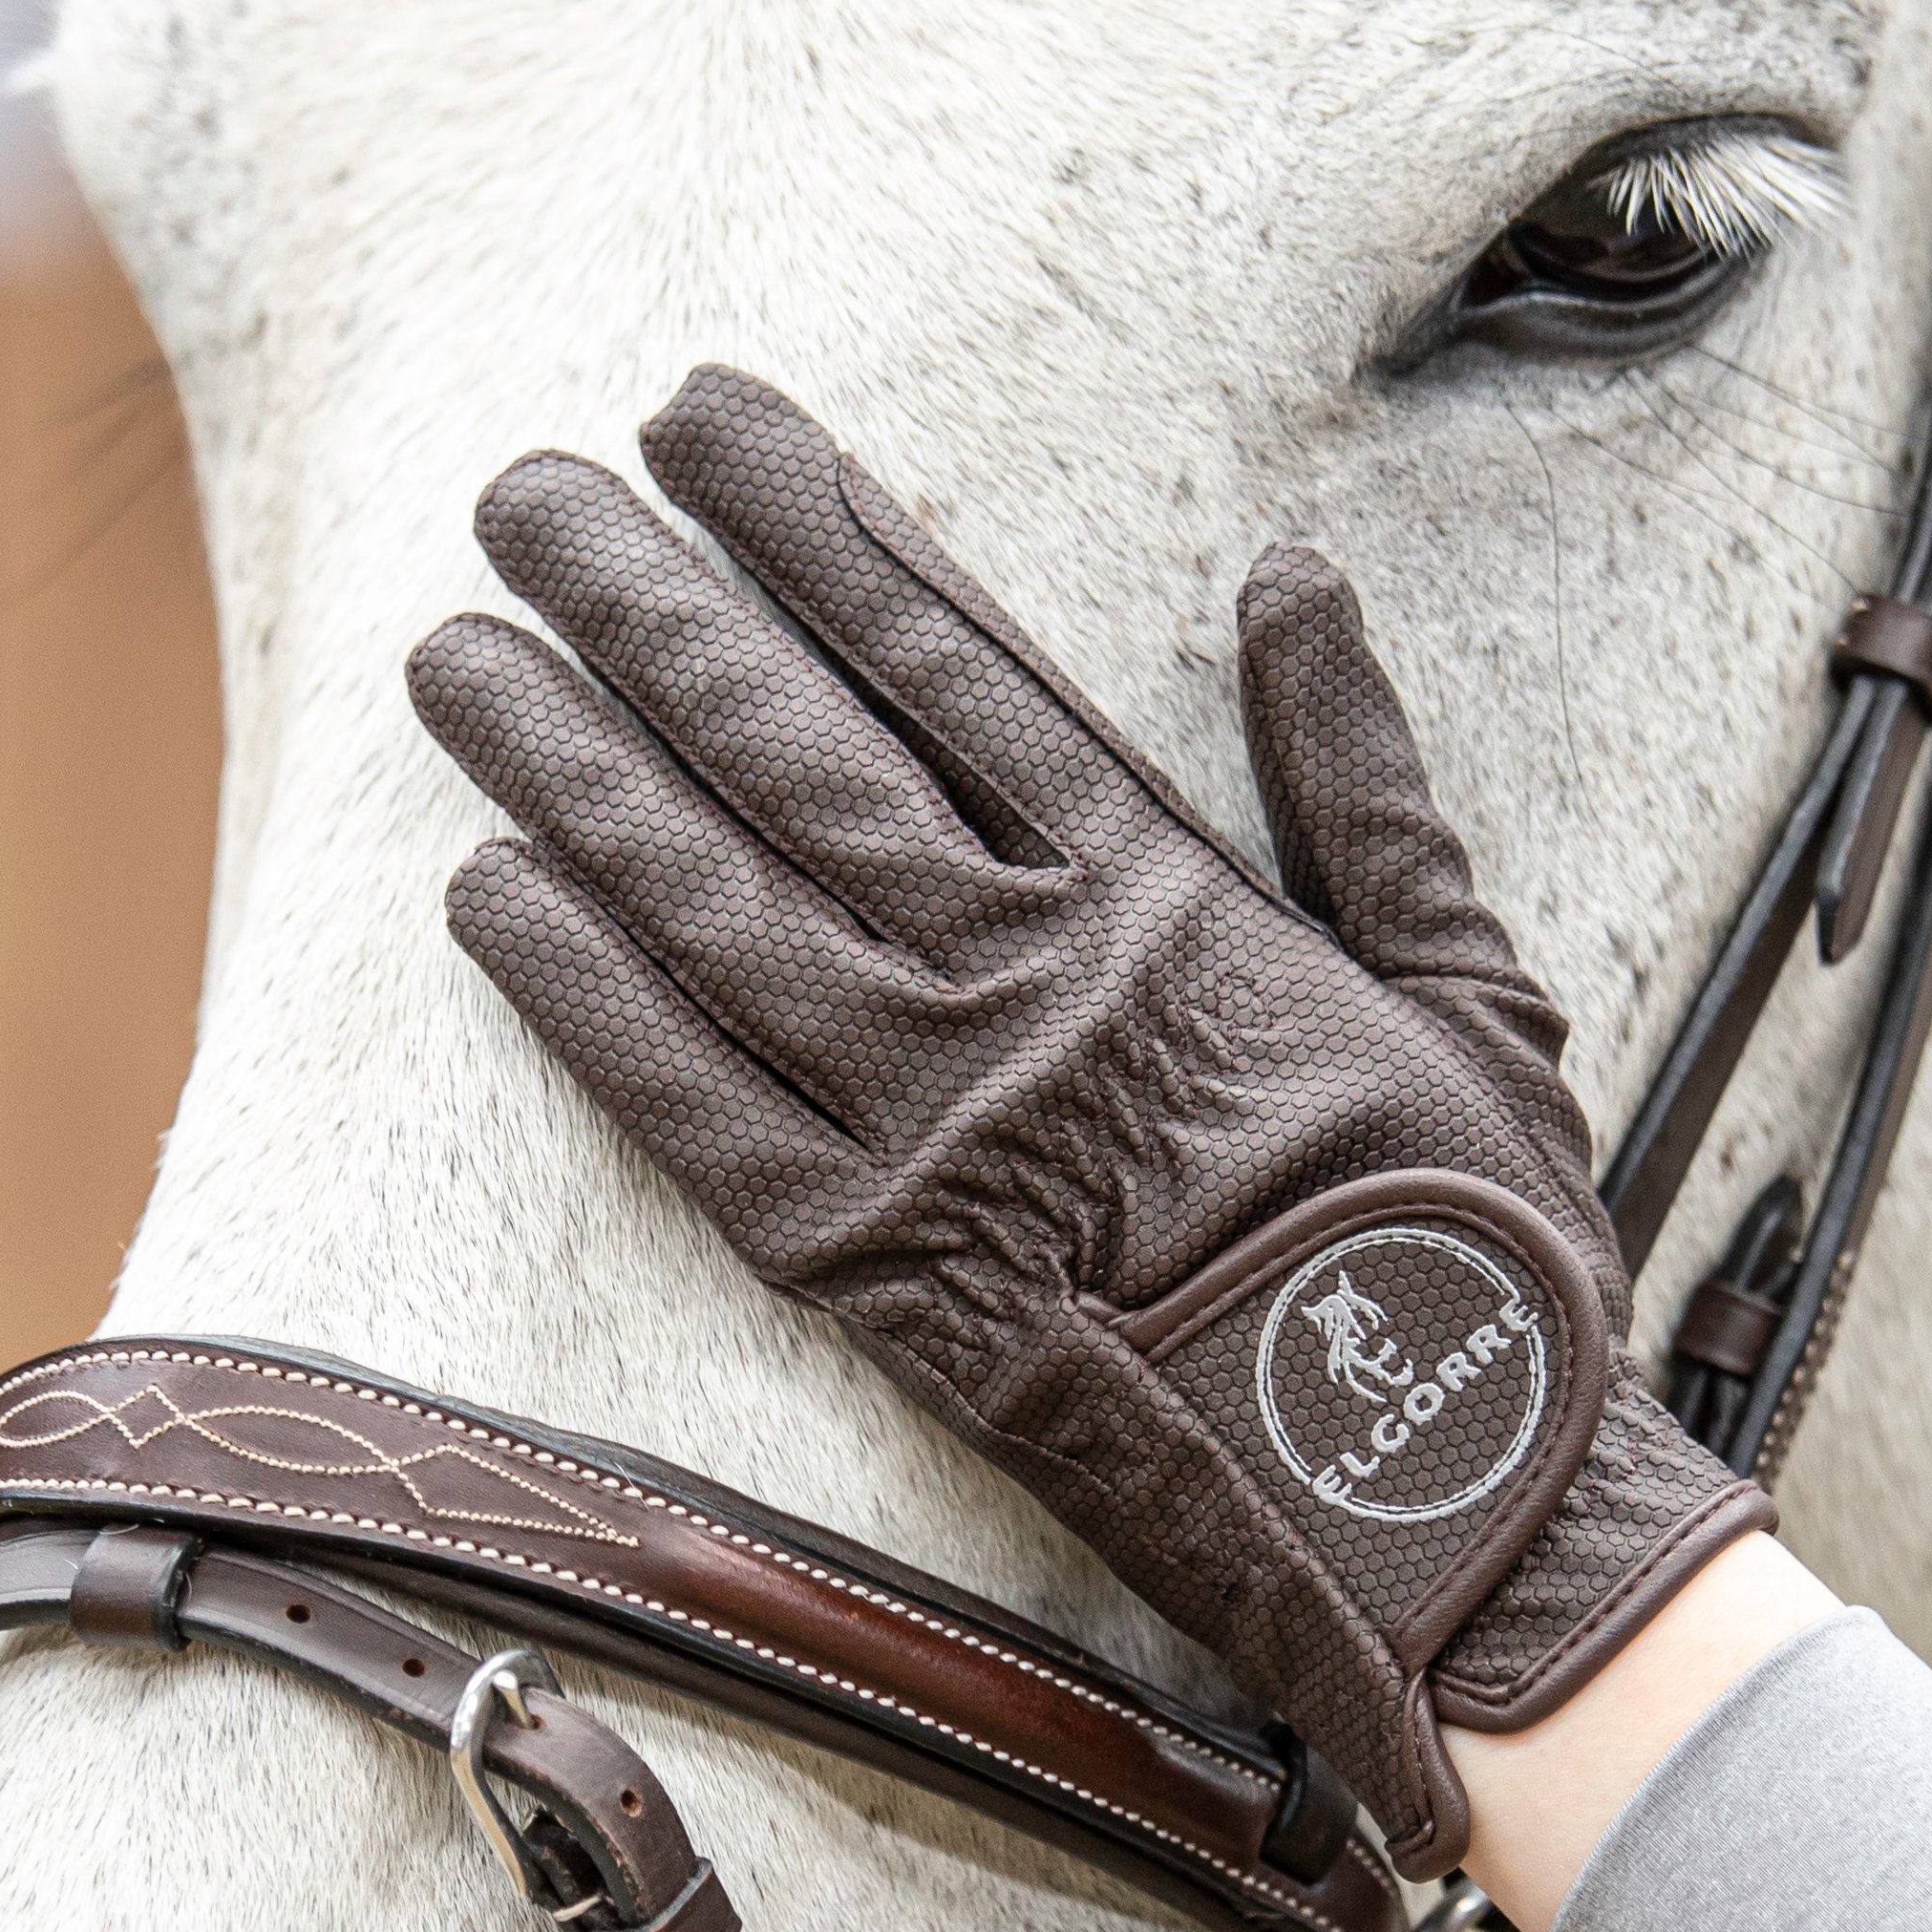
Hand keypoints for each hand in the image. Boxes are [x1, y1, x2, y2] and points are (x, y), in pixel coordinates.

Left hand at [408, 368, 1770, 1877]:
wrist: (1447, 1511)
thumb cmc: (1473, 1249)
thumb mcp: (1468, 982)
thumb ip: (1360, 778)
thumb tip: (1295, 579)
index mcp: (1169, 892)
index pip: (949, 654)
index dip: (811, 523)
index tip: (704, 420)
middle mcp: (1026, 981)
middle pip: (790, 747)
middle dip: (645, 603)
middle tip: (522, 493)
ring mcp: (937, 1125)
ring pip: (708, 900)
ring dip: (567, 764)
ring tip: (457, 653)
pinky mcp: (874, 1277)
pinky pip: (687, 1108)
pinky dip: (580, 996)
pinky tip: (485, 889)